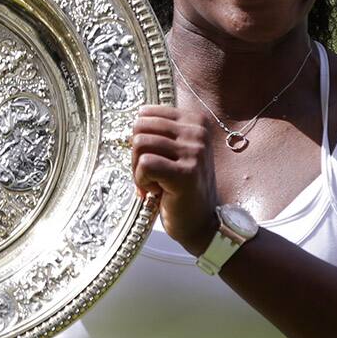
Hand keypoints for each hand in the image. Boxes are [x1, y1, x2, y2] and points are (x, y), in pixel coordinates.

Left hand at [132, 105, 219, 256]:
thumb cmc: (181, 187)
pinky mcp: (185, 173)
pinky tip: (157, 192)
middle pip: (140, 127)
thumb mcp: (175, 151)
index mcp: (196, 121)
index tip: (154, 158)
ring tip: (155, 184)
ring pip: (140, 144)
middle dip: (136, 153)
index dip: (141, 138)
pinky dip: (142, 181)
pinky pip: (145, 164)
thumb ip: (159, 132)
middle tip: (150, 174)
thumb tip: (135, 118)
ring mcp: (194, 152)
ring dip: (139, 170)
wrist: (200, 223)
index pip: (146, 114)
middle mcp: (198, 132)